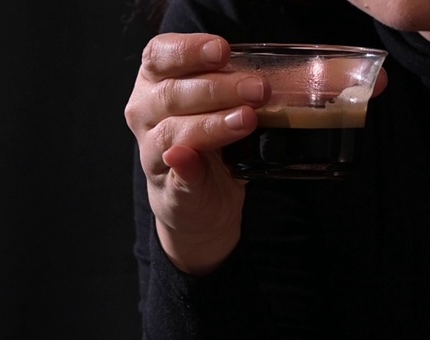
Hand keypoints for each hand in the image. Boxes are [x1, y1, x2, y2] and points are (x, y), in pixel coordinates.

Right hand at [124, 33, 263, 275]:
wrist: (201, 200)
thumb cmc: (213, 141)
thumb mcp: (222, 106)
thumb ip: (238, 88)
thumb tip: (283, 76)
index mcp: (156, 82)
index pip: (161, 55)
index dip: (189, 50)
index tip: (222, 50)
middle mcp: (146, 112)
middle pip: (172, 93)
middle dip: (218, 88)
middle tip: (258, 89)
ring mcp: (152, 150)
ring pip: (173, 131)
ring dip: (212, 124)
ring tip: (247, 119)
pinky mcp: (167, 187)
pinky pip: (175, 174)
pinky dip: (185, 166)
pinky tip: (191, 159)